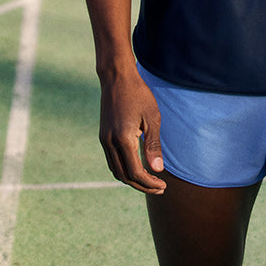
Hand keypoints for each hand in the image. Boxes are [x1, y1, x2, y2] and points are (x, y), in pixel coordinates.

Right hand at [98, 70, 166, 193]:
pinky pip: (112, 160)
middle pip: (124, 176)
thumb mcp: (152, 118)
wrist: (117, 77)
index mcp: (123, 139)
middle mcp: (109, 143)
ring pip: (116, 170)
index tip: (163, 186)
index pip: (135, 172)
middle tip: (159, 188)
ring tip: (149, 181)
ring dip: (131, 179)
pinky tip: (136, 167)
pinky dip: (124, 169)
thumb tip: (158, 170)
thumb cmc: (139, 94)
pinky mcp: (103, 136)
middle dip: (141, 185)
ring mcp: (103, 140)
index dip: (149, 183)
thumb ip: (153, 146)